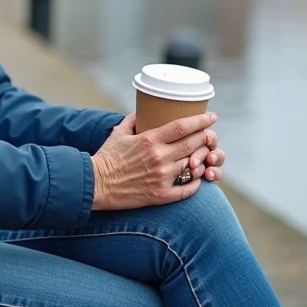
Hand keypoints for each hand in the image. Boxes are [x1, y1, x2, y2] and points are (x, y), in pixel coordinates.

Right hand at [90, 112, 216, 210]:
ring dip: (202, 160)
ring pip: (193, 166)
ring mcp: (161, 177)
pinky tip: (197, 178)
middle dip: (206, 138)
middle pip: (192, 144)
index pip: (182, 126)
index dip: (201, 120)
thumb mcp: (119, 133)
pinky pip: (187, 189)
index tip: (211, 117)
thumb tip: (143, 111)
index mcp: (149, 140)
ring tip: (205, 156)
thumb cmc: (106, 158)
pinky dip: (196, 183)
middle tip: (210, 135)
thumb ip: (133, 120)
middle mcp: (159, 157)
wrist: (95, 185)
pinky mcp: (160, 195)